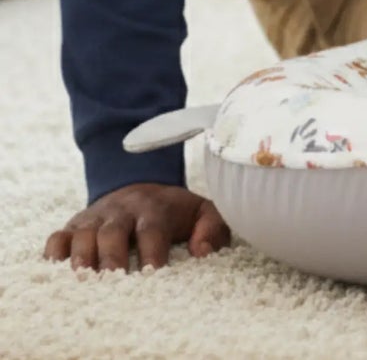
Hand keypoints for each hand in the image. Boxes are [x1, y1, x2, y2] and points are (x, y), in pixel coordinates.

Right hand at [43, 182, 229, 270]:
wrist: (139, 184)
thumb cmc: (172, 211)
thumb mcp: (201, 212)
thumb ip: (213, 227)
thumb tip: (202, 252)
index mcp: (154, 208)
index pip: (153, 228)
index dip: (152, 250)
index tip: (152, 272)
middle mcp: (122, 210)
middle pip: (113, 231)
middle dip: (112, 257)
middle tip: (113, 280)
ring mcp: (95, 218)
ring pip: (83, 234)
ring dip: (82, 257)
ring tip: (83, 280)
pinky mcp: (73, 227)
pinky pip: (57, 237)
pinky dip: (55, 253)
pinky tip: (56, 271)